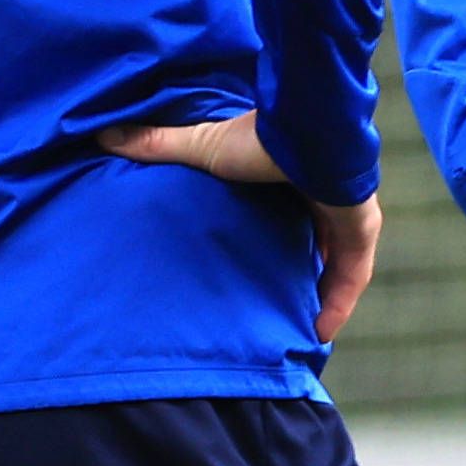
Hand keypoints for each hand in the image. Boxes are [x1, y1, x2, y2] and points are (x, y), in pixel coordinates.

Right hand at [99, 116, 375, 339]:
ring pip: (336, 265)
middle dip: (297, 272)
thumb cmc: (258, 138)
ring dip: (318, 294)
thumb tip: (105, 136)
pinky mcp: (360, 231)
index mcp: (290, 177)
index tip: (256, 263)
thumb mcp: (201, 147)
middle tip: (277, 305)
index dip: (274, 239)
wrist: (307, 132)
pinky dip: (336, 304)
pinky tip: (320, 333)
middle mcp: (323, 199)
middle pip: (313, 244)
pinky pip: (350, 277)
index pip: (286, 213)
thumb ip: (158, 146)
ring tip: (297, 327)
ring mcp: (347, 215)